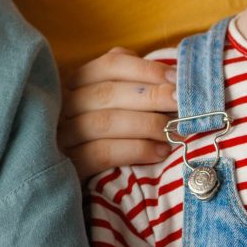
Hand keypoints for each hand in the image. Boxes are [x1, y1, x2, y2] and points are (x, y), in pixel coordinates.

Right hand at [61, 49, 181, 180]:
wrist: (74, 182)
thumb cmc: (112, 134)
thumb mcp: (119, 104)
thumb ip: (137, 84)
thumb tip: (173, 75)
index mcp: (79, 81)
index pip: (111, 64)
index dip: (146, 69)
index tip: (177, 79)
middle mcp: (65, 104)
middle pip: (109, 93)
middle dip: (152, 96)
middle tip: (182, 104)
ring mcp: (63, 135)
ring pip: (105, 122)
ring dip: (147, 125)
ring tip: (176, 132)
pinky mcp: (69, 164)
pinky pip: (103, 154)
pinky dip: (136, 150)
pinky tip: (160, 153)